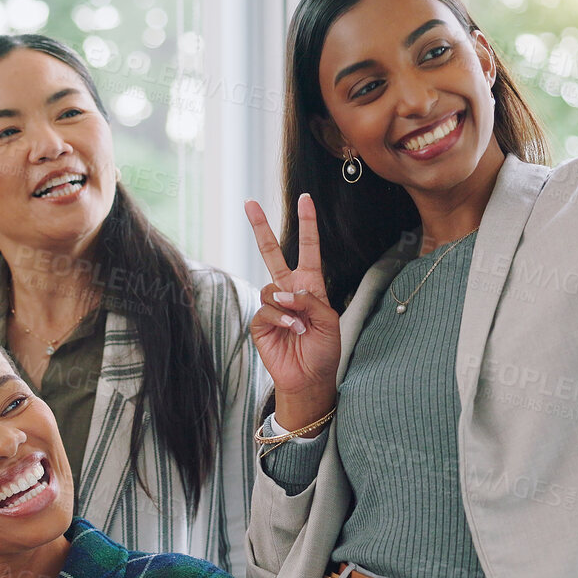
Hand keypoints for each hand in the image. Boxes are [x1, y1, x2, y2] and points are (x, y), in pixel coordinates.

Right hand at [245, 194, 341, 429]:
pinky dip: (280, 317)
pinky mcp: (260, 322)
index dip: (307, 224)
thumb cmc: (324, 349)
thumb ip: (310, 299)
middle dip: (260, 227)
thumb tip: (283, 292)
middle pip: (271, 252)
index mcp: (310, 285)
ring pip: (270, 287)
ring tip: (300, 326)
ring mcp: (272, 306)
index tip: (305, 199)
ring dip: (288, 304)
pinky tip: (291, 330)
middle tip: (248, 202)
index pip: (308, 249)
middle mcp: (288, 291)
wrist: (310, 378)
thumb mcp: (329, 320)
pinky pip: (266, 309)